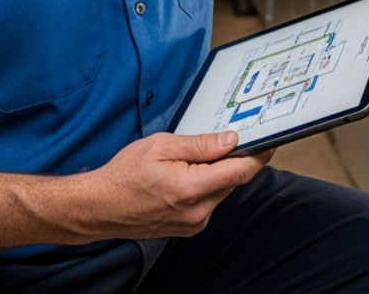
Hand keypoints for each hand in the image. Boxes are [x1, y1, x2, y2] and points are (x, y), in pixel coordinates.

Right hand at [72, 130, 271, 240]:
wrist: (100, 207)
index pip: (241, 171)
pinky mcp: (189, 228)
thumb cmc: (124, 175)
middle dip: (232, 160)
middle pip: (233, 180)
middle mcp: (198, 212)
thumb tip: (231, 140)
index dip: (258, 154)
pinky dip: (206, 186)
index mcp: (192, 189)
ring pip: (221, 191)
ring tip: (190, 160)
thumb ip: (200, 144)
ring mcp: (194, 223)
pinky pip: (209, 202)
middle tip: (223, 140)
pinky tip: (185, 176)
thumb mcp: (162, 146)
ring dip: (217, 174)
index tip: (268, 142)